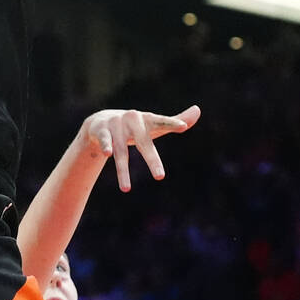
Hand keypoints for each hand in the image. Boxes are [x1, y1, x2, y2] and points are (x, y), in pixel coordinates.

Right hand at [79, 105, 200, 191]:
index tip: (183, 127)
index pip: (162, 122)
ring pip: (121, 151)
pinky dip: (106, 146)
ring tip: (126, 190)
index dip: (172, 123)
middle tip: (160, 177)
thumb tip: (198, 110)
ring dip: (123, 171)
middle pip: (143, 143)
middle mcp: (132, 120)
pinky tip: (107, 154)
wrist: (101, 121)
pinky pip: (105, 141)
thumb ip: (176, 120)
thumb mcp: (154, 126)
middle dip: (152, 160)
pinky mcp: (101, 130)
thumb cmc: (135, 127)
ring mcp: (116, 125)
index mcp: (147, 119)